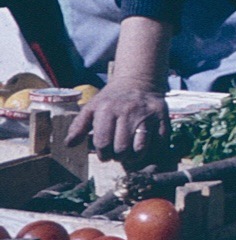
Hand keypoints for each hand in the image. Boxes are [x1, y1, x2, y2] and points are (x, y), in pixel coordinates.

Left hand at [65, 15, 172, 167]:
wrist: (139, 81)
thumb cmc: (112, 98)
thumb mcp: (92, 107)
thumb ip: (79, 126)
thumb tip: (69, 144)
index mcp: (108, 110)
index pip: (103, 143)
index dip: (103, 154)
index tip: (105, 154)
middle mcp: (128, 112)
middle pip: (121, 149)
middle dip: (118, 157)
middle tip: (118, 154)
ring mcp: (147, 115)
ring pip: (140, 148)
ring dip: (134, 157)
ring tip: (130, 154)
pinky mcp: (163, 117)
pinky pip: (158, 143)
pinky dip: (151, 148)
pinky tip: (144, 144)